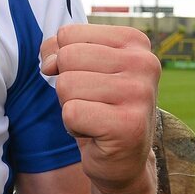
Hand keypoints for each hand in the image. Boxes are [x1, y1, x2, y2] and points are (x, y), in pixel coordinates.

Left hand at [40, 24, 160, 193]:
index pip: (68, 35)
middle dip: (66, 84)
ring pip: (67, 84)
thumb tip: (49, 61)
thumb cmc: (97, 106)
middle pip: (68, 57)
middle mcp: (145, 62)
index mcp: (134, 42)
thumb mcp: (80, 68)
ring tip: (93, 117)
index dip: (62, 60)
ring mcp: (140, 93)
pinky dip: (73, 126)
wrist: (122, 159)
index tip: (85, 78)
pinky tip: (94, 132)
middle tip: (89, 102)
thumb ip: (60, 49)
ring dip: (70, 106)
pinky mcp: (129, 125)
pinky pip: (71, 112)